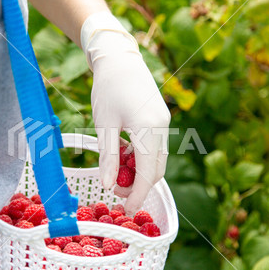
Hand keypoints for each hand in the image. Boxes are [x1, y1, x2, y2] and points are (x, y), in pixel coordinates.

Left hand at [81, 12, 170, 214]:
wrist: (119, 58)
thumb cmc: (108, 89)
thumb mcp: (104, 126)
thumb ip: (108, 158)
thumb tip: (108, 186)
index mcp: (149, 129)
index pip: (147, 173)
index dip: (137, 195)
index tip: (126, 210)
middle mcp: (162, 127)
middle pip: (156, 169)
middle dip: (138, 185)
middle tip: (115, 192)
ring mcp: (164, 122)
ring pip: (157, 159)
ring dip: (140, 172)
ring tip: (116, 173)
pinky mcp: (161, 119)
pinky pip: (155, 147)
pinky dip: (142, 157)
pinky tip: (124, 155)